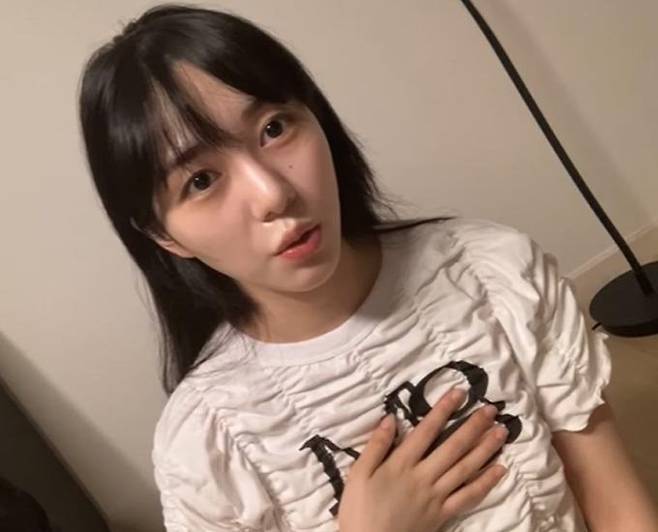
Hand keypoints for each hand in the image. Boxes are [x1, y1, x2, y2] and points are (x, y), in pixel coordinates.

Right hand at [337, 388, 507, 531]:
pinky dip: (486, 483)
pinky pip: (468, 497)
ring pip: (466, 468)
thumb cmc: (359, 511)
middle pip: (453, 446)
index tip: (460, 393)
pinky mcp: (443, 515)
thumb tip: (390, 418)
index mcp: (401, 464)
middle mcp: (423, 476)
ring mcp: (436, 497)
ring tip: (501, 432)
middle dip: (473, 426)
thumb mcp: (357, 475)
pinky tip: (500, 470)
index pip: (427, 431)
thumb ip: (375, 446)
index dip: (444, 410)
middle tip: (492, 410)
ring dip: (486, 449)